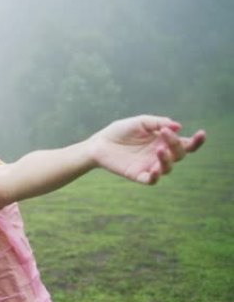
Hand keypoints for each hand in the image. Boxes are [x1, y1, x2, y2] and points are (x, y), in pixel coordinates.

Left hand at [88, 115, 205, 184]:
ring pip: (168, 168)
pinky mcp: (138, 175)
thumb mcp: (140, 122)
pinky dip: (155, 177)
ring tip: (159, 150)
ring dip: (167, 159)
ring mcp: (150, 166)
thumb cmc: (120, 131)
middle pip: (179, 154)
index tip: (201, 133)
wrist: (99, 143)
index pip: (185, 144)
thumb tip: (177, 126)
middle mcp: (160, 155)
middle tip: (165, 133)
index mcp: (163, 142)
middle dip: (177, 144)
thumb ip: (157, 123)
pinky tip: (154, 169)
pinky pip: (152, 180)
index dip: (196, 141)